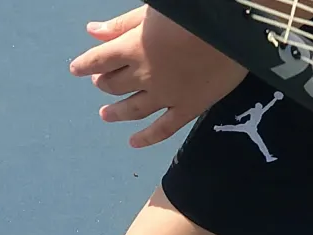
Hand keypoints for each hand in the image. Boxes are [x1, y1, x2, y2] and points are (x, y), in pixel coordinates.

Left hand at [69, 6, 247, 147]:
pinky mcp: (188, 108)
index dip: (85, 64)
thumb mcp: (154, 9)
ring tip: (106, 114)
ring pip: (133, 109)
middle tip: (101, 83)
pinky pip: (163, 129)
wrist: (236, 28)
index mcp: (134, 46)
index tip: (76, 69)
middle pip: (114, 84)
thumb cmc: (195, 11)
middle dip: (104, 83)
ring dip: (116, 112)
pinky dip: (146, 137)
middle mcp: (145, 75)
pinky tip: (133, 142)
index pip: (99, 59)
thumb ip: (122, 23)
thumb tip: (92, 32)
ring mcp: (166, 95)